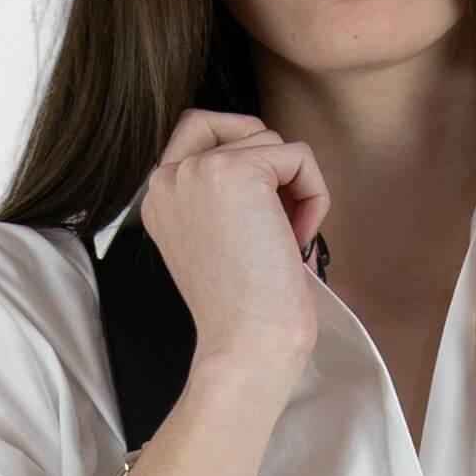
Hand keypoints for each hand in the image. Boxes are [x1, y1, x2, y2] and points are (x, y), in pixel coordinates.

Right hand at [139, 109, 331, 372]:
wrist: (246, 346)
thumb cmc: (246, 316)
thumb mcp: (223, 245)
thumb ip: (229, 200)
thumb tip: (282, 165)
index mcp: (159, 197)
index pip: (199, 129)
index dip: (245, 150)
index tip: (268, 204)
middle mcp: (168, 177)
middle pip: (241, 128)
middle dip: (275, 170)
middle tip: (284, 224)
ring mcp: (197, 169)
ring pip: (273, 141)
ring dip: (297, 191)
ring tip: (287, 244)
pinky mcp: (236, 170)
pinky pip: (299, 155)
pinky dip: (315, 194)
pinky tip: (300, 239)